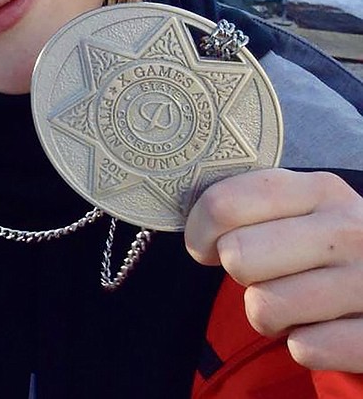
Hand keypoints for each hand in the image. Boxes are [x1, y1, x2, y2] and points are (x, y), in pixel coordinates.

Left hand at [185, 168, 362, 372]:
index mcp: (320, 190)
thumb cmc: (333, 249)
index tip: (208, 246)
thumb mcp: (304, 210)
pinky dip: (306, 346)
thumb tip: (192, 229)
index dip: (199, 232)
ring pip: (264, 308)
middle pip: (237, 256)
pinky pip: (305, 349)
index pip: (223, 204)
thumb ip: (251, 206)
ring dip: (270, 315)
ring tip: (298, 303)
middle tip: (266, 276)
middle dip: (241, 275)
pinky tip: (325, 328)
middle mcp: (349, 229)